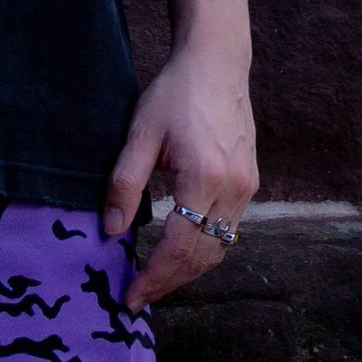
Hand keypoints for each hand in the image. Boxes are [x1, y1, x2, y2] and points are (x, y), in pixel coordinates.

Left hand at [104, 43, 255, 313]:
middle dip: (168, 283)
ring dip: (186, 272)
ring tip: (154, 282)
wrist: (217, 64)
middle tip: (137, 298)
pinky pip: (227, 232)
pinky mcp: (249, 184)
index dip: (153, 277)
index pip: (179, 246)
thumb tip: (111, 231)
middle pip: (201, 256)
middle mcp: (233, 188)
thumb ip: (124, 185)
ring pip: (218, 249)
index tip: (129, 296)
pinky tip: (177, 254)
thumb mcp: (139, 134)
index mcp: (205, 176)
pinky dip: (202, 251)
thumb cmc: (175, 94)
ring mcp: (246, 187)